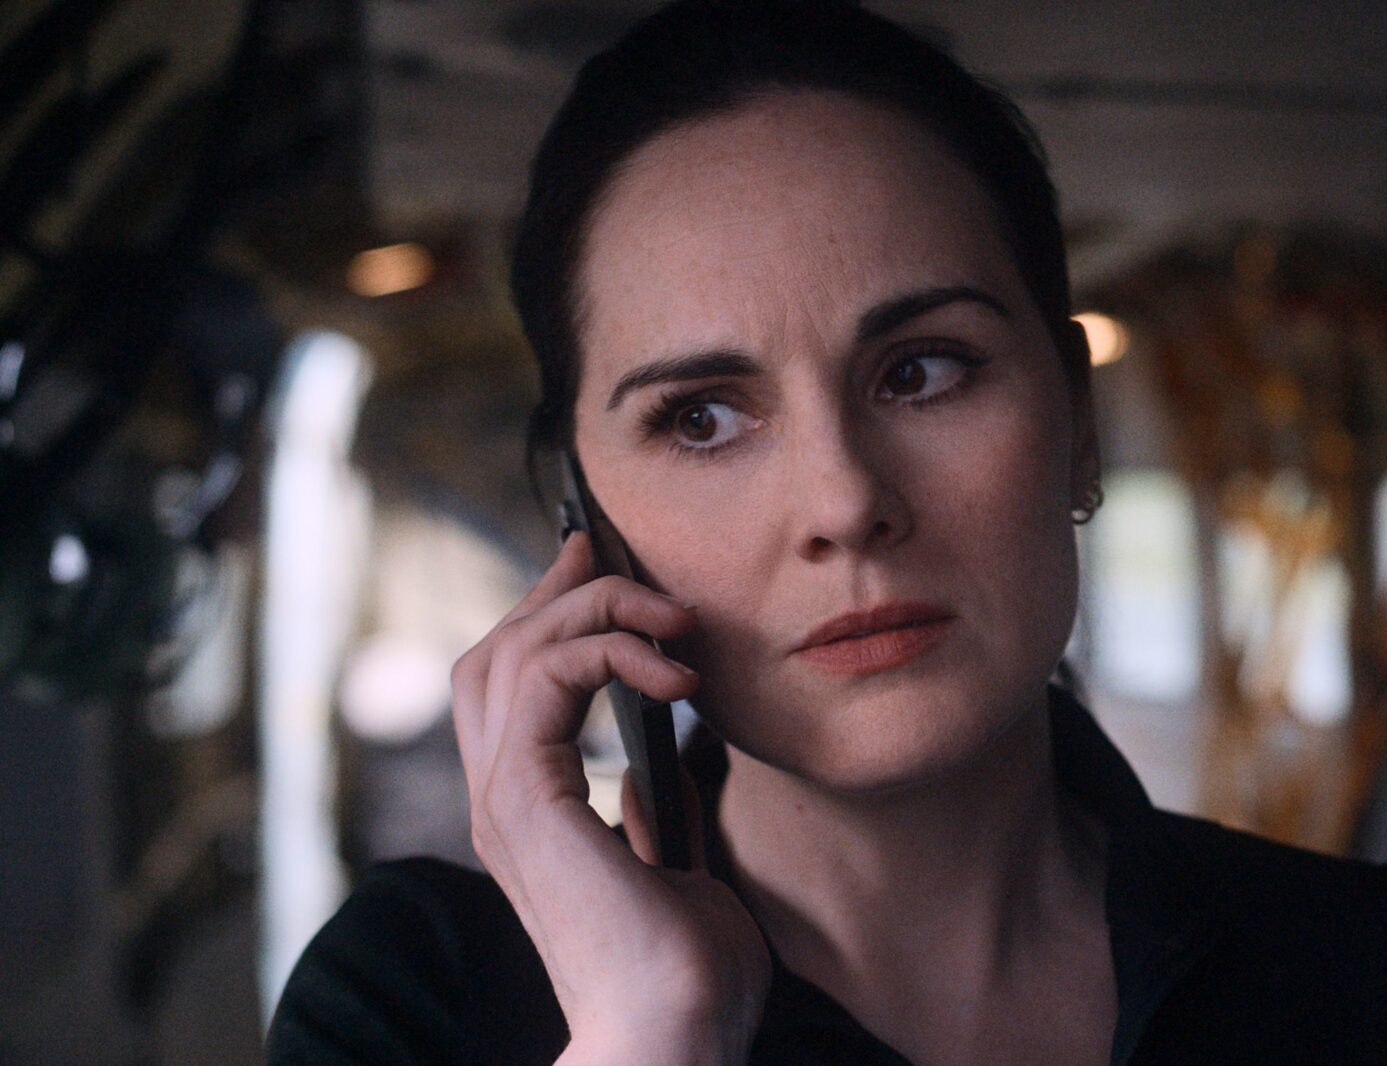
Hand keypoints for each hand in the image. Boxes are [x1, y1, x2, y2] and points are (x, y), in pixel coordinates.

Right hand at [452, 532, 769, 1064]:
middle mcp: (502, 804)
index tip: (600, 570)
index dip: (550, 620)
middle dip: (553, 592)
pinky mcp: (526, 803)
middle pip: (492, 657)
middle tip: (609, 551)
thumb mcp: (684, 875)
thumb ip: (663, 821)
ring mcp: (505, 803)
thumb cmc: (686, 978)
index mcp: (532, 817)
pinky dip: (606, 652)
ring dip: (593, 612)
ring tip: (671, 616)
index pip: (511, 690)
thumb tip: (667, 772)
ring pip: (511, 654)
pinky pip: (542, 681)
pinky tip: (672, 672)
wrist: (672, 1035)